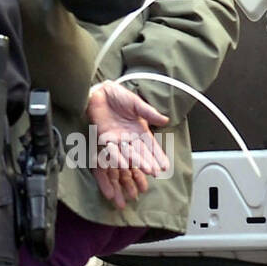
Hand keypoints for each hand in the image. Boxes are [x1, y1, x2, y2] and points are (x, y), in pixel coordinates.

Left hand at [86, 80, 170, 209]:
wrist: (100, 92)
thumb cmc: (119, 96)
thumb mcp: (137, 104)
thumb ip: (149, 113)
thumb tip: (166, 120)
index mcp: (139, 130)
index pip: (151, 146)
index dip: (158, 155)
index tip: (165, 166)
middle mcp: (130, 137)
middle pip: (141, 152)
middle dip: (149, 162)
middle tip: (156, 173)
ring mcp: (118, 139)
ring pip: (128, 153)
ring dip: (136, 162)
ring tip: (144, 170)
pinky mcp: (105, 137)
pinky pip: (112, 149)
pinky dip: (117, 156)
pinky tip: (124, 164)